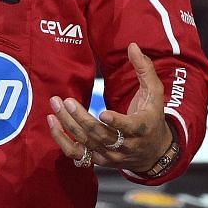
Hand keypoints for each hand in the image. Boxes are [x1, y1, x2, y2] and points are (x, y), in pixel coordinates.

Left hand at [46, 44, 175, 173]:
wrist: (154, 152)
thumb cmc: (152, 118)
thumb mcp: (154, 94)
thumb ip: (144, 69)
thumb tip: (133, 46)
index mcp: (141, 128)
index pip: (129, 128)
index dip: (116, 122)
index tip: (103, 113)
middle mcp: (125, 145)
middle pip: (100, 134)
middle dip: (81, 118)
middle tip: (65, 101)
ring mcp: (110, 155)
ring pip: (86, 143)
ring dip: (68, 125)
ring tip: (55, 107)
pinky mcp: (98, 160)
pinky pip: (77, 154)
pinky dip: (62, 141)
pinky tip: (53, 124)